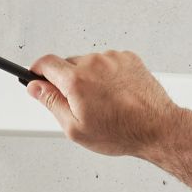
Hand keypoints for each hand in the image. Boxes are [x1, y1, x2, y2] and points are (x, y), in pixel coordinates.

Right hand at [27, 51, 182, 159]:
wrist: (156, 128)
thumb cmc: (120, 132)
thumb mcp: (75, 129)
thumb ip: (51, 103)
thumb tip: (35, 87)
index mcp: (77, 80)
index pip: (46, 63)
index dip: (37, 71)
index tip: (35, 77)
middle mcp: (94, 63)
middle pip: (68, 64)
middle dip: (67, 82)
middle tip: (78, 104)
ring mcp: (113, 59)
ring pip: (89, 64)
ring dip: (89, 79)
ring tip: (103, 103)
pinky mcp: (128, 58)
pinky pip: (108, 63)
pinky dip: (107, 75)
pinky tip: (115, 95)